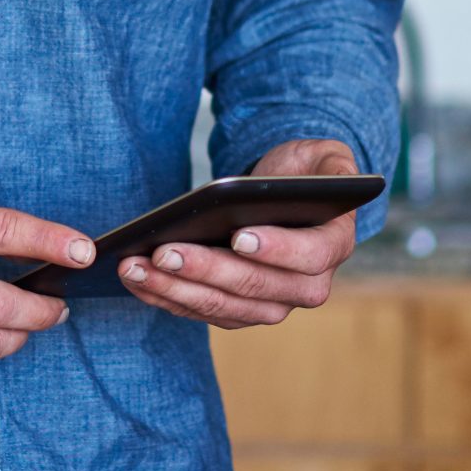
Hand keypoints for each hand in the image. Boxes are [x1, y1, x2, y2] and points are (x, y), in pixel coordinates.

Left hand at [119, 139, 359, 327]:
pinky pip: (200, 311)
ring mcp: (271, 305)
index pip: (310, 256)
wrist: (280, 198)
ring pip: (221, 305)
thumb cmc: (299, 174)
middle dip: (205, 270)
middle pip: (254, 286)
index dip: (276, 249)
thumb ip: (334, 167)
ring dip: (174, 289)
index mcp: (334, 246)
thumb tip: (332, 179)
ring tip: (135, 267)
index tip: (239, 236)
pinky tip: (135, 279)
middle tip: (164, 252)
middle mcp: (307, 286)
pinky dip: (165, 297)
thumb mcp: (324, 157)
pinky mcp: (238, 312)